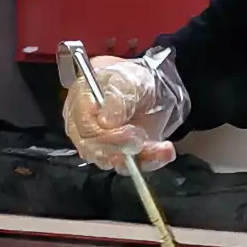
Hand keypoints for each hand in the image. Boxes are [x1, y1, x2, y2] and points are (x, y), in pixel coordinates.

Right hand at [61, 49, 188, 173]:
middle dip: (120, 148)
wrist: (152, 87)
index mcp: (81, 102)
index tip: (129, 132)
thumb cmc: (133, 80)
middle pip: (92, 149)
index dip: (105, 135)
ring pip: (112, 161)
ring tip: (161, 147)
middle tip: (142, 140)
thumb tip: (106, 121)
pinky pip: (131, 166)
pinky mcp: (119, 155)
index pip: (84, 127)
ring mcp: (100, 144)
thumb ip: (117, 99)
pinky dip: (151, 161)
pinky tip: (165, 152)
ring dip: (140, 157)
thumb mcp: (128, 80)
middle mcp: (85, 126)